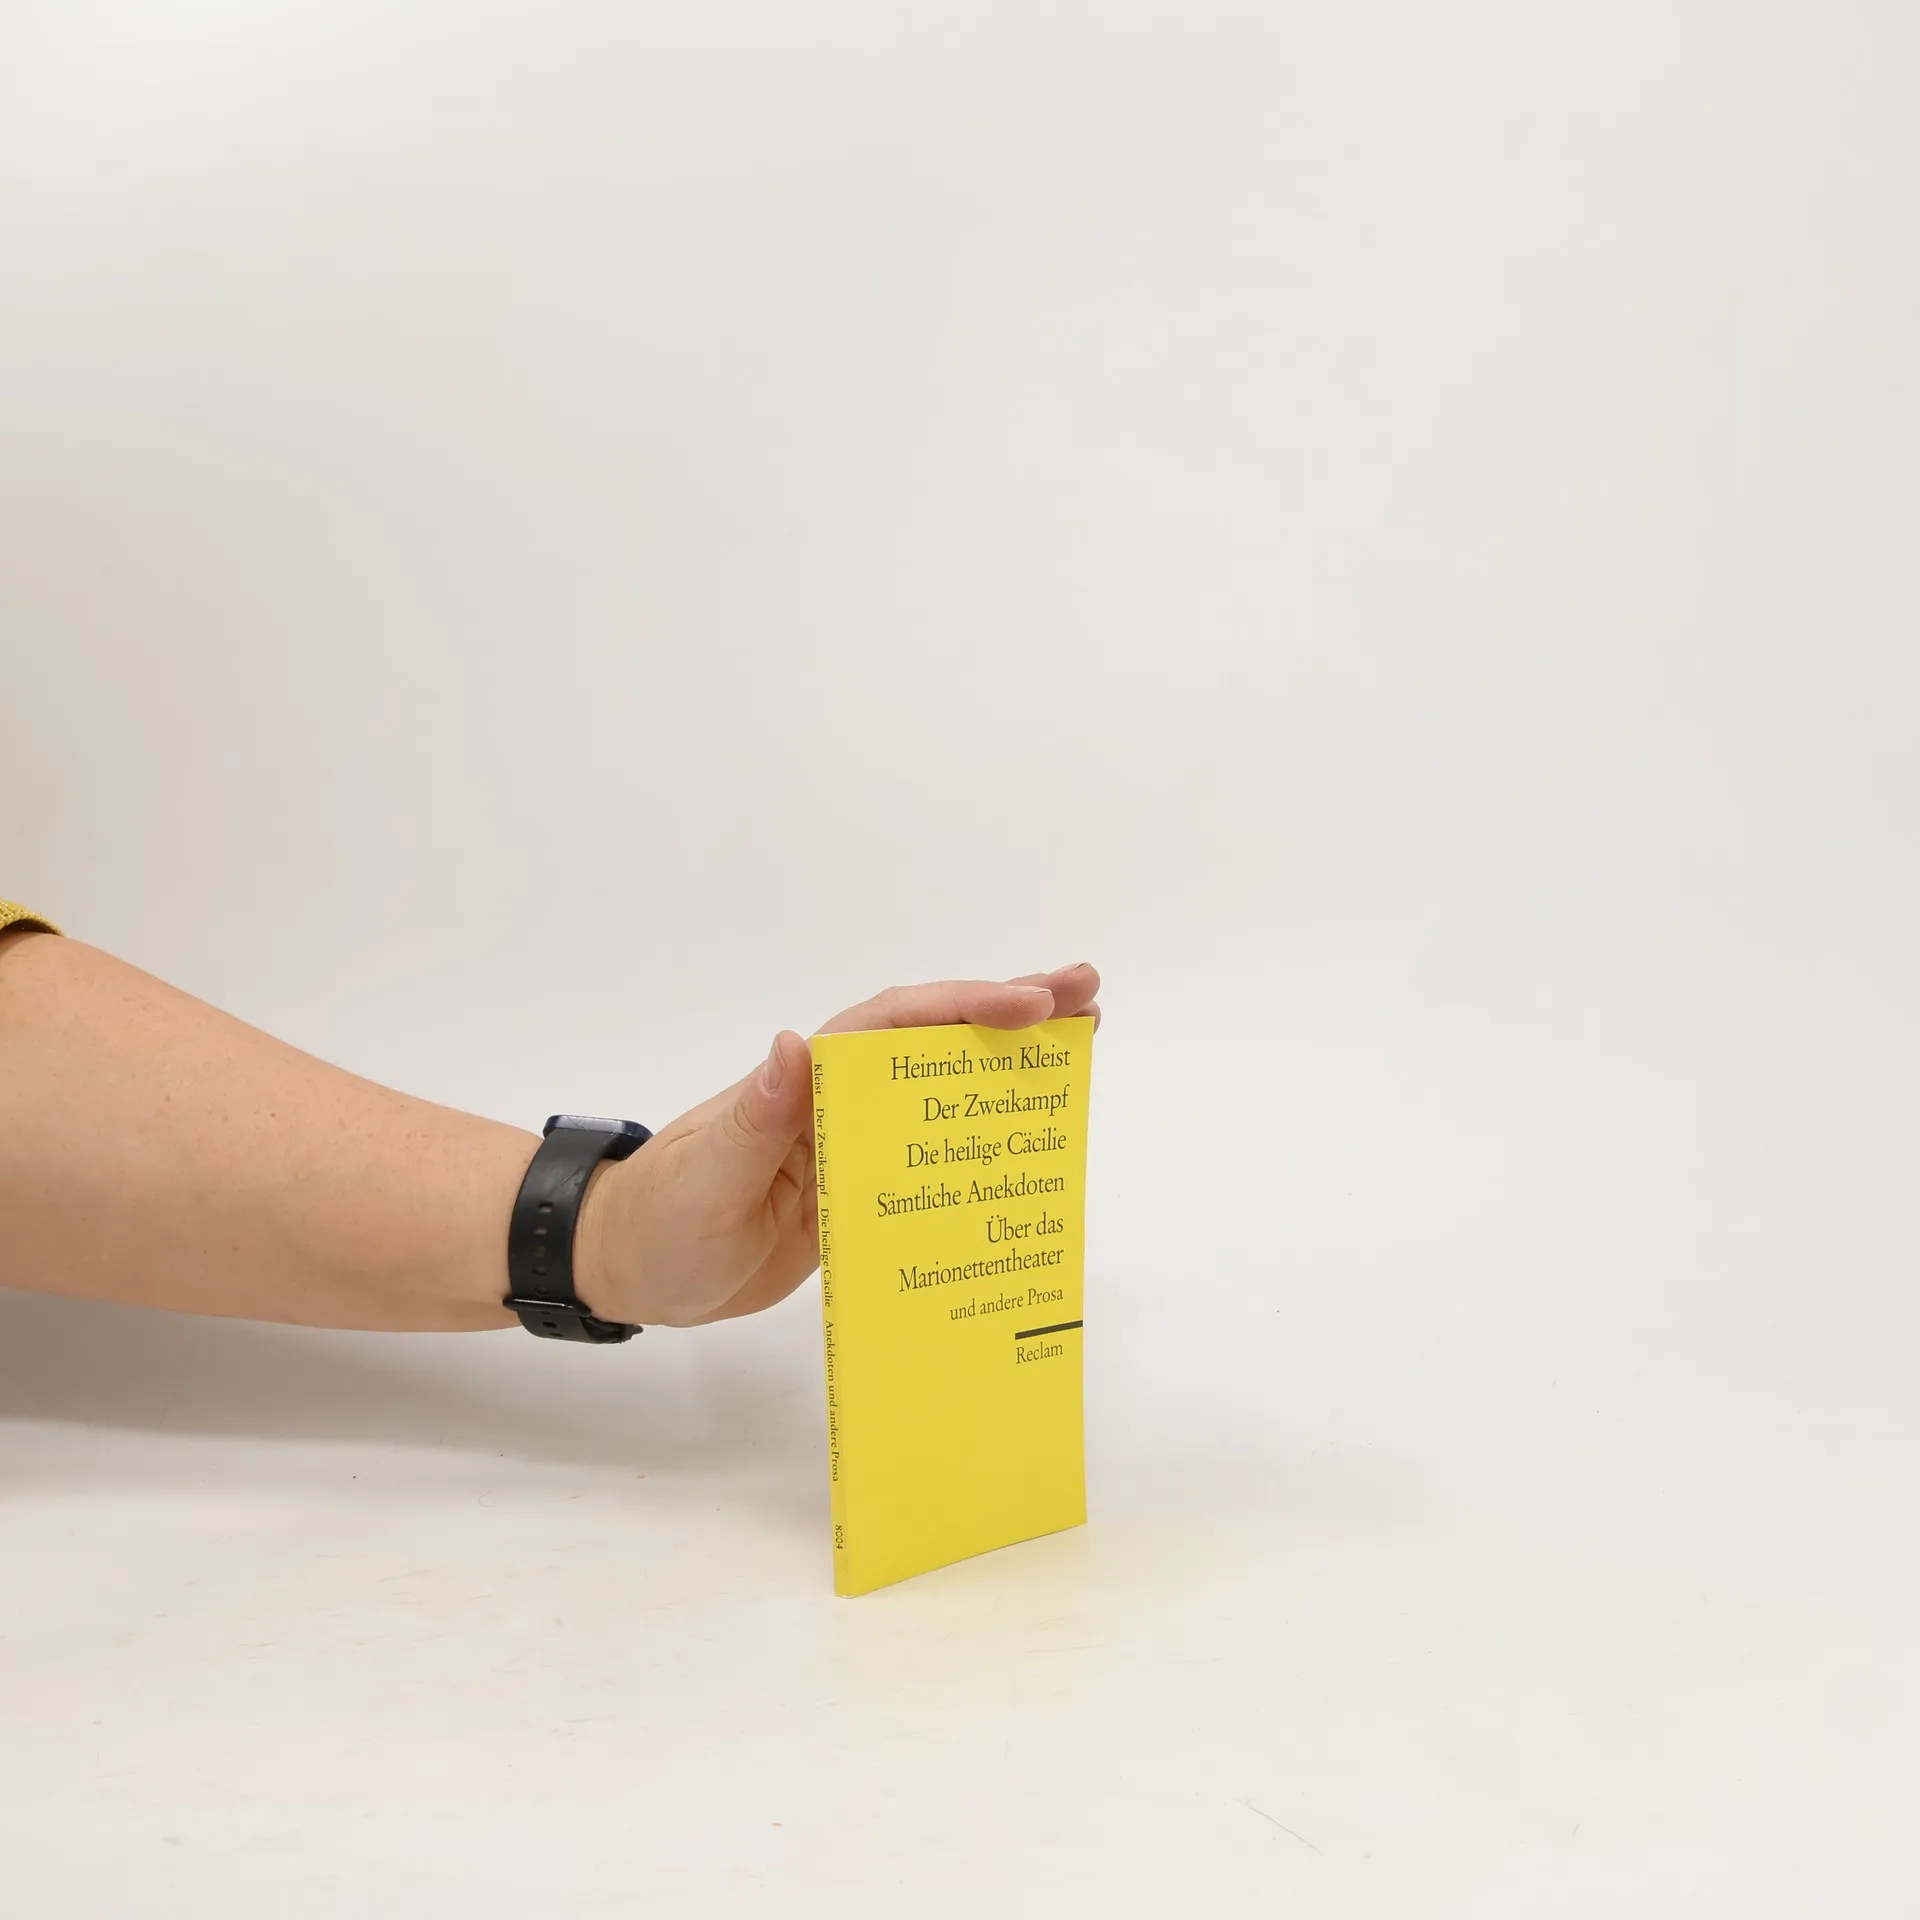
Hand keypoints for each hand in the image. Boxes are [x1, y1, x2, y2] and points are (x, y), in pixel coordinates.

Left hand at [574, 962, 1101, 1327]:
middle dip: (1009, 1012)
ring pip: (940, 1091)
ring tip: (1083, 1046)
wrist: (629, 1269)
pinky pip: (931, 1155)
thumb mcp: (705, 1178)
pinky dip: (981, 1140)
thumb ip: (755, 1119)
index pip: (893, 1028)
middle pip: (932, 1041)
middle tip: (1089, 994)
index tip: (1032, 1004)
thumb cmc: (659, 1221)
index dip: (963, 1009)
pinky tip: (1031, 1145)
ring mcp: (850, 1142)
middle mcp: (835, 1099)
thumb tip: (794, 1046)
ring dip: (1007, 1067)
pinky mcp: (858, 1191)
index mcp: (804, 1084)